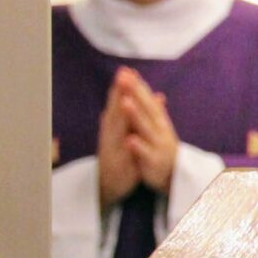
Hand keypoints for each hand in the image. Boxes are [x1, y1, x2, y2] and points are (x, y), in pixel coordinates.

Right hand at [94, 70, 139, 209]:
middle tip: (122, 77)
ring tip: (124, 101)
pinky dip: (125, 149)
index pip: (119, 105)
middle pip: (114, 113)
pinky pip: (121, 158)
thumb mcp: (128, 134)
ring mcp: (112, 152)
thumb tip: (147, 95)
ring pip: (115, 133)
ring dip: (119, 117)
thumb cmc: (120, 156)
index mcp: (115, 129)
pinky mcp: (117, 168)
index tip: (127, 70)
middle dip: (118, 95)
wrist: (109, 187)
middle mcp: (110, 137)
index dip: (123, 88)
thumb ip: (134, 116)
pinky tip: (128, 140)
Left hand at [112, 69, 179, 196]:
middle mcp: (160, 129)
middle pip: (146, 108)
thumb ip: (154, 111)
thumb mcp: (160, 129)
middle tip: (124, 77)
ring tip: (125, 102)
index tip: (126, 71)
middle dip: (135, 93)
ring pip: (146, 129)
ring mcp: (159, 145)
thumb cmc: (163, 150)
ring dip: (136, 115)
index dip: (137, 85)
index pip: (147, 100)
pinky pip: (146, 154)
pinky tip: (129, 139)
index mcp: (158, 121)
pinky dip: (138, 147)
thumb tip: (154, 92)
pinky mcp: (155, 162)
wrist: (175, 178)